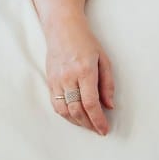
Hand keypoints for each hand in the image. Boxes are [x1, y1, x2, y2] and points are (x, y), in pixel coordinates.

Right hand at [45, 21, 114, 135]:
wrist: (62, 29)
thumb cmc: (86, 43)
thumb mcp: (104, 60)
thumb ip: (108, 84)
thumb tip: (110, 106)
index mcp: (85, 71)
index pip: (90, 103)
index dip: (98, 120)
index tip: (104, 129)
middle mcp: (68, 77)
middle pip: (76, 110)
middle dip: (89, 124)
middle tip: (98, 130)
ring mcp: (56, 80)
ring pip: (64, 110)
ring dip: (77, 122)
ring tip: (88, 125)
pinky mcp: (49, 81)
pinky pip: (55, 104)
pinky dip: (66, 114)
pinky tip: (75, 117)